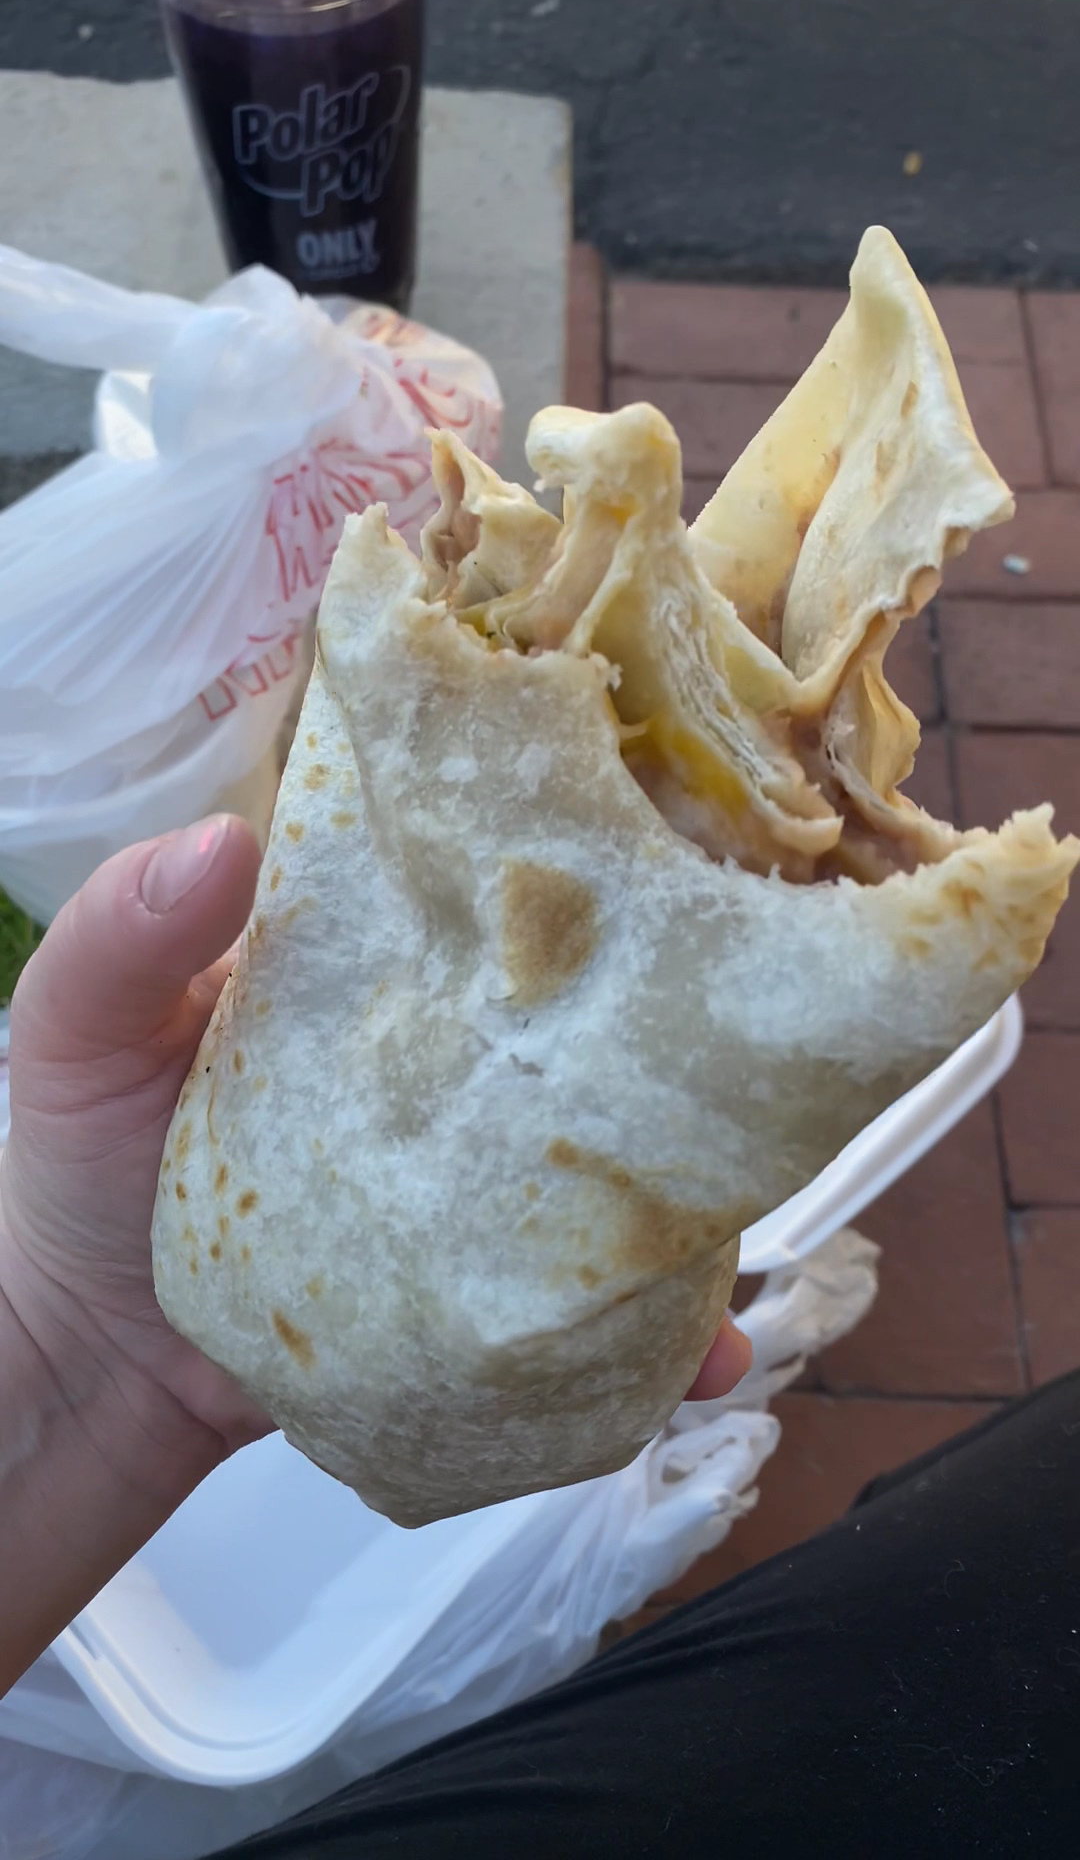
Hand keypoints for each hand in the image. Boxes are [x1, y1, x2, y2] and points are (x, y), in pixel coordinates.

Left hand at [0, 815, 749, 1695]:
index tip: (677, 814)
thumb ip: (120, 939)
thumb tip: (223, 838)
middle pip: (580, 1025)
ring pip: (611, 1160)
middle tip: (766, 1011)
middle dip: (675, 1021)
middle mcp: (446, 1051)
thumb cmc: (80, 1162)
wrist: (92, 1357)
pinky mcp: (485, 1279)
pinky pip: (587, 1294)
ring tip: (766, 1196)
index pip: (480, 881)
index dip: (567, 843)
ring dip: (696, 1182)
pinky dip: (657, 1334)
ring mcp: (477, 1169)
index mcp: (368, 958)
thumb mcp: (71, 1032)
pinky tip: (712, 1358)